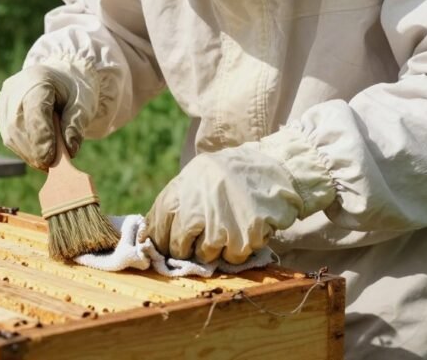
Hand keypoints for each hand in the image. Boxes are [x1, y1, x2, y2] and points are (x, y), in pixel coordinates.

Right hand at [0, 60, 97, 169]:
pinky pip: (9, 137)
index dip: (41, 137)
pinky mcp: (2, 113)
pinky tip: (39, 157)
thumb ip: (75, 123)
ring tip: (47, 164)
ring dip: (29, 154)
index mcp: (37, 80)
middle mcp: (14, 89)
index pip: (35, 111)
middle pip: (18, 125)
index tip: (51, 159)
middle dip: (34, 150)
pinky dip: (24, 150)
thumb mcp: (83, 103)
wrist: (60, 77)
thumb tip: (69, 149)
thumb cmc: (73, 90)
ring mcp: (5, 101)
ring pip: (10, 135)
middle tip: (51, 166)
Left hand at [143, 129, 335, 264]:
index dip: (159, 241)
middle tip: (194, 247)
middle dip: (183, 251)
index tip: (162, 248)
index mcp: (181, 189)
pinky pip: (232, 258)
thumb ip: (177, 200)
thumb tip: (151, 233)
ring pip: (205, 256)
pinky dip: (236, 251)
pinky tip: (243, 232)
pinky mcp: (244, 238)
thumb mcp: (197, 175)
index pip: (157, 226)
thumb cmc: (232, 173)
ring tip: (224, 231)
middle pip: (177, 246)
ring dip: (212, 251)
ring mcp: (220, 225)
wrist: (275, 167)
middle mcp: (196, 208)